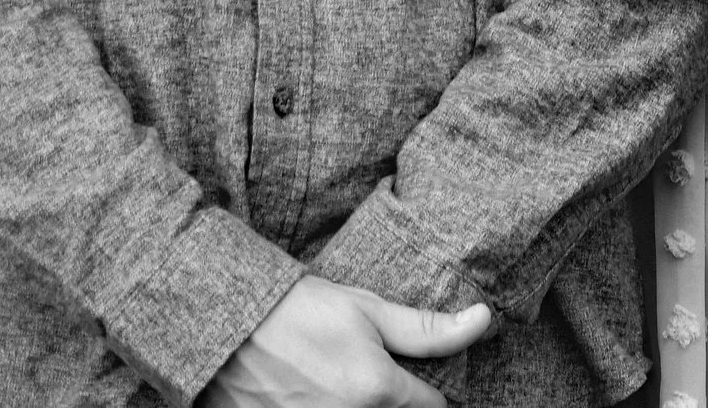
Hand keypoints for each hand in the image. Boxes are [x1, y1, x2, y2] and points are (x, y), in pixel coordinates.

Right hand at [201, 276, 489, 407]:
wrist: (223, 325)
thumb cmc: (296, 310)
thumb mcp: (365, 308)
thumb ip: (427, 329)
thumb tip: (484, 321)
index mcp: (379, 392)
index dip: (428, 392)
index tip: (412, 377)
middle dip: (391, 402)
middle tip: (362, 372)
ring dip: (359, 407)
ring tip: (336, 381)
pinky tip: (313, 395)